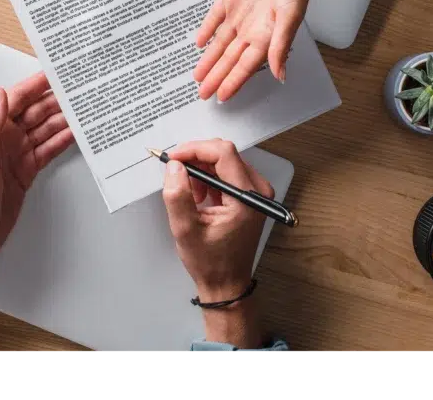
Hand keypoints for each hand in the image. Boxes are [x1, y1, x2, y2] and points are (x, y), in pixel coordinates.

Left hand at [0, 72, 74, 257]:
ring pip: (46, 129)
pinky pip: (49, 149)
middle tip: (78, 90)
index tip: (54, 73)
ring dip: (64, 118)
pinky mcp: (28, 169)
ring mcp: (18, 153)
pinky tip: (77, 133)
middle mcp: (6, 138)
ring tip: (84, 108)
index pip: (16, 99)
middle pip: (36, 111)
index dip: (35, 84)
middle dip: (56, 99)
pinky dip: (63, 140)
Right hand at [162, 139, 273, 347]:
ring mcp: (256, 192)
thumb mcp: (185, 230)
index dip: (195, 150)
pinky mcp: (250, 194)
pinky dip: (208, 179)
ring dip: (201, 172)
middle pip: (224, 154)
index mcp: (247, 198)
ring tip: (191, 197)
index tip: (175, 158)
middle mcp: (257, 191)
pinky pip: (226, 172)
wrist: (226, 282)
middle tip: (176, 175)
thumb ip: (178, 196)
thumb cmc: (211, 262)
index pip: (223, 153)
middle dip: (196, 161)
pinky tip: (200, 199)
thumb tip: (174, 167)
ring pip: (223, 161)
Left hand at [193, 0, 318, 101]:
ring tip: (198, 75)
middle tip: (202, 93)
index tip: (221, 97)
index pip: (246, 66)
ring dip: (209, 59)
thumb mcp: (290, 14)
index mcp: (268, 35)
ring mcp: (241, 11)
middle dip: (216, 76)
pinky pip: (215, 17)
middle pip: (230, 58)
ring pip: (220, 42)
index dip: (233, 82)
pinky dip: (207, 30)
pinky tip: (200, 43)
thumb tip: (279, 74)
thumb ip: (280, 45)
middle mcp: (254, 26)